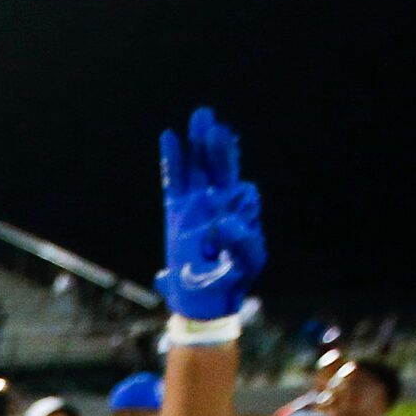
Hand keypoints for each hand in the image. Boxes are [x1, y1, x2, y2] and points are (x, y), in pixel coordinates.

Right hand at [156, 106, 264, 319]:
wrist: (204, 299)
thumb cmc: (229, 280)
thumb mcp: (246, 264)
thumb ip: (242, 244)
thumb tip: (223, 220)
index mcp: (242, 214)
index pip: (243, 195)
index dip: (237, 201)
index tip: (224, 221)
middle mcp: (221, 204)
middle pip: (222, 169)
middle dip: (220, 147)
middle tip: (214, 123)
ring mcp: (198, 204)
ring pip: (199, 168)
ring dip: (200, 144)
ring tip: (201, 116)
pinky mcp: (177, 210)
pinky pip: (174, 181)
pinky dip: (173, 160)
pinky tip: (170, 136)